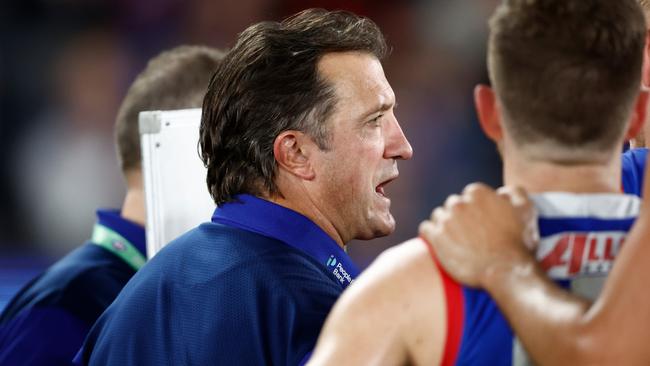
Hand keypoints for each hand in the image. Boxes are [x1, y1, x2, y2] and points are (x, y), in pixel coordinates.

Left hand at [418, 183, 537, 287]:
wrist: (506, 272)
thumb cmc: (518, 243)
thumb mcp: (526, 211)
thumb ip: (514, 193)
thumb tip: (502, 191)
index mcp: (478, 193)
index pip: (471, 195)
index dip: (477, 208)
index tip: (481, 221)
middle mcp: (458, 203)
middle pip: (454, 205)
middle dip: (460, 216)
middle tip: (470, 233)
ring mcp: (445, 221)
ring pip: (438, 216)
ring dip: (445, 225)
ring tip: (456, 241)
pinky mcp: (435, 238)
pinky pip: (425, 229)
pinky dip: (431, 235)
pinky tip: (441, 244)